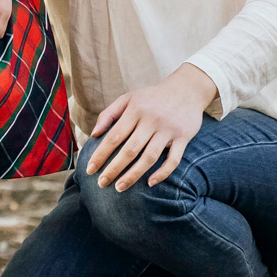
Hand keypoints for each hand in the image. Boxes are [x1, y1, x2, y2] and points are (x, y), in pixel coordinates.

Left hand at [86, 65, 215, 191]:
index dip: (101, 154)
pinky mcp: (183, 137)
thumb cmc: (151, 97)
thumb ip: (108, 114)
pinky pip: (173, 159)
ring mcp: (168, 130)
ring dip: (133, 175)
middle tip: (102, 183)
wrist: (186, 89)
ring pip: (149, 157)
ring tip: (119, 187)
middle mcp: (151, 120)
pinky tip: (150, 183)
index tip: (90, 169)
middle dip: (114, 168)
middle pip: (130, 149)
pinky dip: (162, 173)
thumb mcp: (128, 98)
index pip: (114, 136)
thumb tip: (94, 134)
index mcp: (135, 110)